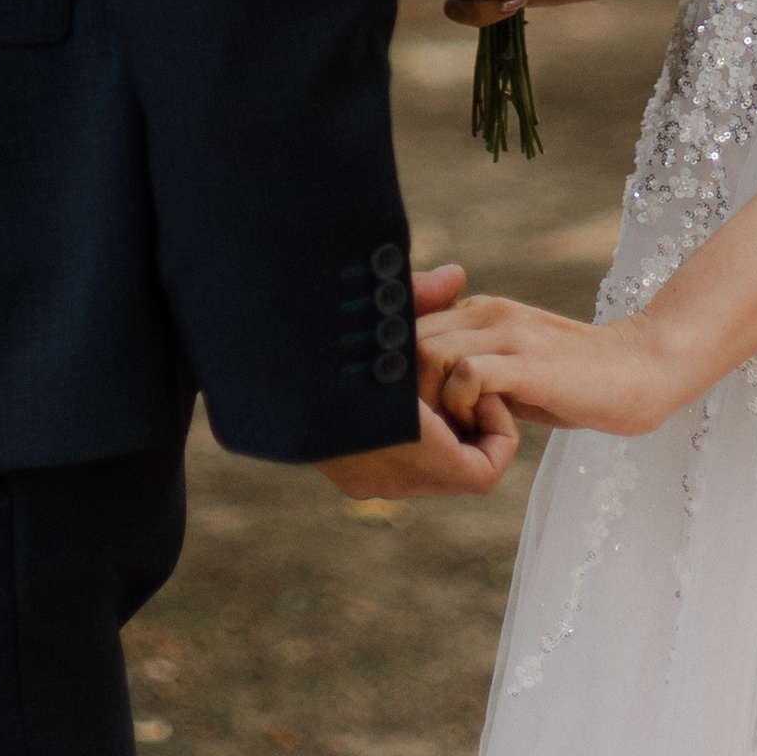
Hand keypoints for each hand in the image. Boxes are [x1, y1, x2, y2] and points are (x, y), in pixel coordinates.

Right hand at [319, 261, 517, 498]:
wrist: (263, 368)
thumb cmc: (331, 338)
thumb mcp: (383, 314)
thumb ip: (421, 298)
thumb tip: (456, 274)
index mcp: (410, 457)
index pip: (484, 472)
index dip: (493, 432)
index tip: (476, 390)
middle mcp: (388, 481)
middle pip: (458, 472)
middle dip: (464, 429)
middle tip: (452, 382)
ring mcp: (362, 481)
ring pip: (428, 471)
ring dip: (435, 431)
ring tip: (418, 380)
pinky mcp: (345, 475)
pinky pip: (401, 468)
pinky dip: (409, 436)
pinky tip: (396, 391)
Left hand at [420, 288, 694, 440]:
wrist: (644, 369)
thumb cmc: (579, 380)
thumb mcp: (515, 371)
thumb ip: (475, 373)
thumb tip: (429, 402)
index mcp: (481, 312)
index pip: (410, 332)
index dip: (405, 377)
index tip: (426, 415)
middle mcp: (488, 313)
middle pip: (409, 343)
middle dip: (411, 393)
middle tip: (440, 428)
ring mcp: (509, 333)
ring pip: (430, 355)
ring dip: (434, 401)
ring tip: (463, 430)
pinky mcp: (529, 361)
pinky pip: (467, 374)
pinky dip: (463, 406)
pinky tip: (488, 428)